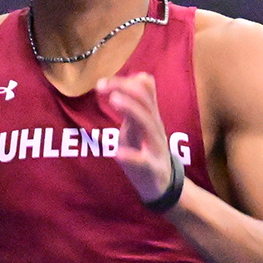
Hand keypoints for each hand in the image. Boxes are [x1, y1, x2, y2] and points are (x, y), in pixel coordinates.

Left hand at [96, 72, 175, 202]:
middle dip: (125, 89)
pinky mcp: (152, 167)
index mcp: (150, 117)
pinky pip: (142, 160)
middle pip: (145, 102)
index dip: (124, 82)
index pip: (144, 91)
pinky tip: (115, 152)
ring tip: (114, 99)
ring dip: (131, 109)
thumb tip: (133, 78)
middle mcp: (155, 127)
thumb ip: (135, 105)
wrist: (161, 184)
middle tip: (102, 85)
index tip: (101, 82)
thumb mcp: (139, 126)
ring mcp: (155, 146)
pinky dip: (129, 155)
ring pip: (148, 123)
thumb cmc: (145, 151)